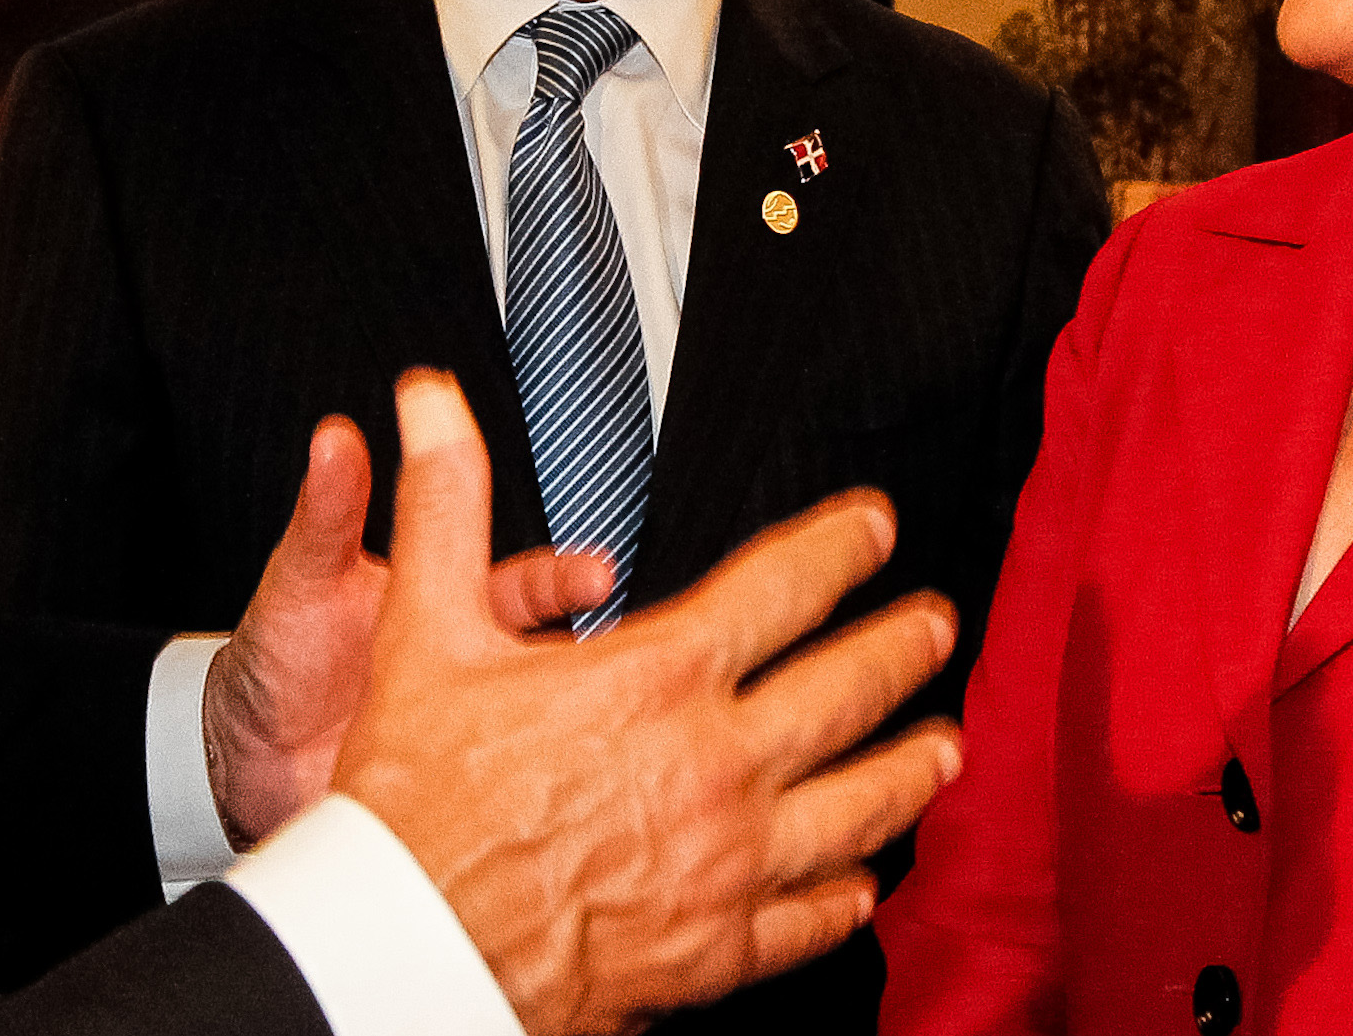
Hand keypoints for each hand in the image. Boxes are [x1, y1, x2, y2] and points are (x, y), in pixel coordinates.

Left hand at [204, 415, 615, 849]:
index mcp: (448, 607)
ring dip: (570, 732)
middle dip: (593, 668)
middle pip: (554, 665)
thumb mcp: (303, 578)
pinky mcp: (454, 802)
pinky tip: (546, 803)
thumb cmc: (279, 654)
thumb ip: (328, 510)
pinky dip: (533, 798)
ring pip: (542, 732)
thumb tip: (335, 438)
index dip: (569, 578)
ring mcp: (468, 740)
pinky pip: (506, 798)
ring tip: (595, 740)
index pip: (530, 585)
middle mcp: (472, 673)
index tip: (599, 574)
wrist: (241, 755)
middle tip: (626, 668)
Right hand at [337, 373, 959, 1035]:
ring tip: (943, 748)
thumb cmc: (416, 803)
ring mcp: (728, 863)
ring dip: (908, 771)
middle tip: (936, 626)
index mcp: (659, 677)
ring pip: (856, 808)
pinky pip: (805, 921)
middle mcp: (716, 767)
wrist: (408, 947)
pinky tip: (860, 887)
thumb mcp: (425, 629)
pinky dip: (842, 900)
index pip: (783, 586)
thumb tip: (431, 402)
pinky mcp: (717, 949)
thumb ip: (445, 503)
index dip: (839, 547)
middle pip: (845, 692)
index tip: (873, 529)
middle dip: (900, 649)